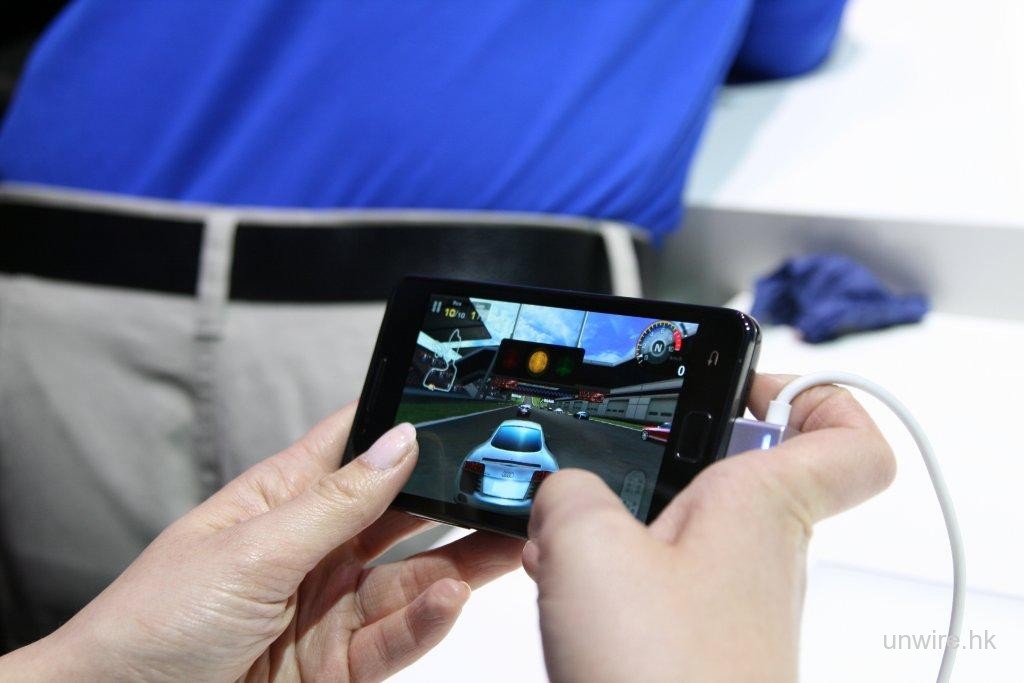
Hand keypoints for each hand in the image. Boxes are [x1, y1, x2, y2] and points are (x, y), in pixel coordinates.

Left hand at [2, 404, 522, 681]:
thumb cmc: (153, 624)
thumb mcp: (250, 552)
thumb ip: (335, 504)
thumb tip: (398, 441)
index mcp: (282, 502)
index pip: (353, 447)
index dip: (402, 423)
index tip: (462, 406)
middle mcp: (314, 550)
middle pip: (399, 516)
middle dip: (452, 500)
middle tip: (510, 486)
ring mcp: (329, 608)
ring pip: (410, 579)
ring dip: (458, 563)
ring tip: (503, 543)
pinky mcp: (339, 665)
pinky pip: (395, 638)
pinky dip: (426, 621)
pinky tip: (450, 598)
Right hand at [523, 373, 896, 681]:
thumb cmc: (664, 677)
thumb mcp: (587, 546)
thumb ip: (567, 490)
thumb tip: (561, 489)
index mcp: (761, 504)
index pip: (847, 434)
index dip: (815, 392)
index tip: (752, 382)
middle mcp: (762, 549)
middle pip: (749, 466)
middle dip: (677, 449)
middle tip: (623, 447)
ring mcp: (731, 598)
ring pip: (693, 523)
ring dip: (632, 513)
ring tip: (573, 526)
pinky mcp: (697, 639)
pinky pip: (664, 576)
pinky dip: (618, 566)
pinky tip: (569, 581)